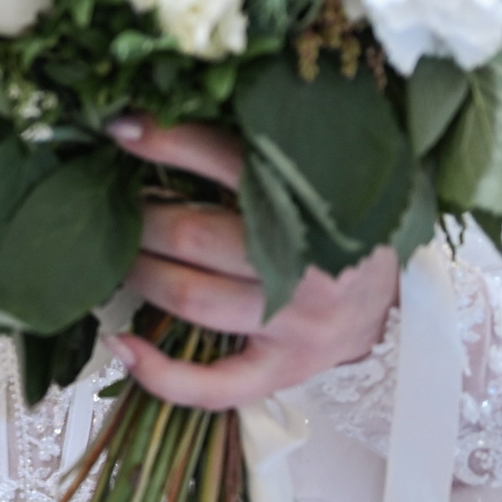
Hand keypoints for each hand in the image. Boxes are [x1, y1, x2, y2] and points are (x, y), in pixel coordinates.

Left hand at [106, 118, 397, 410]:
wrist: (388, 293)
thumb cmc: (336, 224)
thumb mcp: (312, 175)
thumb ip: (253, 149)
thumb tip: (158, 116)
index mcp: (321, 205)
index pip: (229, 163)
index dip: (168, 143)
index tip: (120, 129)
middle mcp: (310, 270)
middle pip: (193, 236)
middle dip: (140, 217)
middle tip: (113, 203)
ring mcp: (296, 328)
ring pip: (190, 299)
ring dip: (138, 273)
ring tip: (114, 255)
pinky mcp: (284, 371)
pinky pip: (215, 386)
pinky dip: (161, 373)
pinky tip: (120, 344)